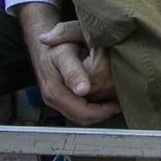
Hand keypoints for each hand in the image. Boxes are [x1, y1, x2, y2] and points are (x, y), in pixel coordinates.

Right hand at [18, 4, 119, 125]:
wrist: (41, 42)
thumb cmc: (55, 45)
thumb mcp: (65, 54)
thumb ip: (73, 71)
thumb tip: (83, 90)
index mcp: (55, 92)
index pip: (82, 113)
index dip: (102, 112)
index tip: (118, 106)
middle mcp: (53, 99)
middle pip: (81, 118)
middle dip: (102, 114)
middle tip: (119, 106)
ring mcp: (55, 100)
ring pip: (79, 116)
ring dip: (97, 112)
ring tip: (114, 104)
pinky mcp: (59, 97)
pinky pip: (76, 109)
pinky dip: (91, 108)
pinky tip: (103, 100)